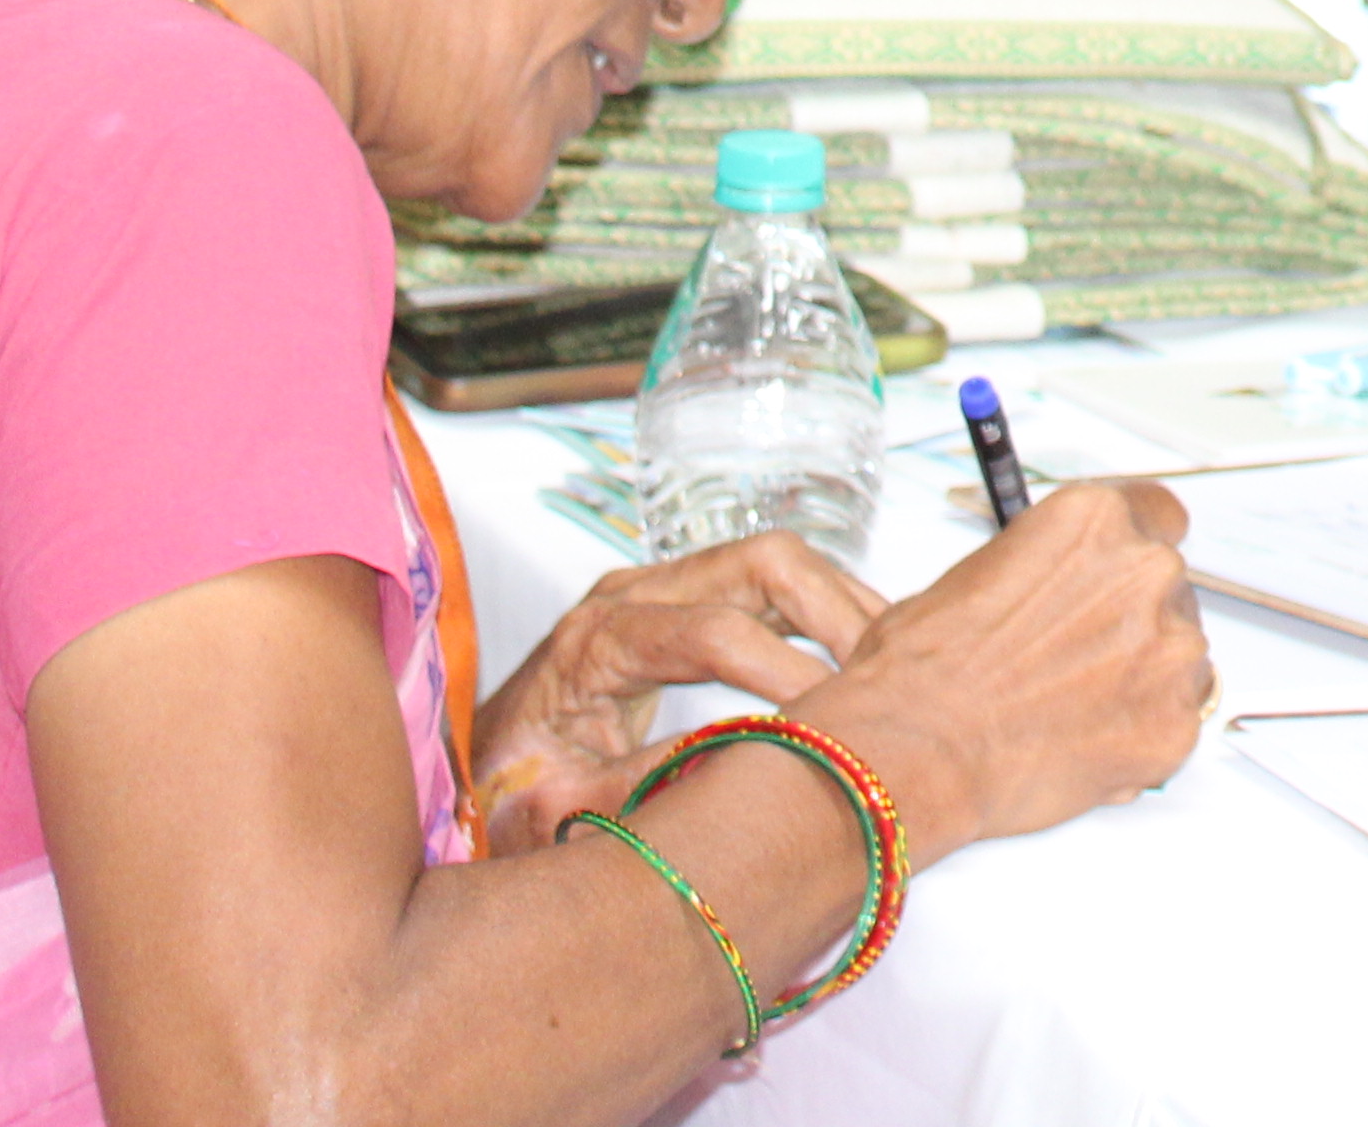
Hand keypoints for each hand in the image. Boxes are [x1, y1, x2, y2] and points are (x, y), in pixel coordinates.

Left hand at [463, 532, 891, 852]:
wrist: (480, 767)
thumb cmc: (509, 789)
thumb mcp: (562, 805)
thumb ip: (646, 788)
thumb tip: (741, 775)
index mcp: (596, 640)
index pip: (714, 633)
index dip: (782, 673)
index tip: (832, 724)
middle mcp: (633, 594)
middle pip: (759, 564)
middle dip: (833, 615)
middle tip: (883, 678)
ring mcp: (662, 589)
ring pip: (775, 562)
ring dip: (840, 604)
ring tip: (887, 667)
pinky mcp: (685, 601)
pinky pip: (771, 583)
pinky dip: (825, 609)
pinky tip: (860, 658)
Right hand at [792, 479, 1212, 848]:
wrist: (913, 750)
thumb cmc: (924, 670)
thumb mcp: (981, 573)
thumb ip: (1051, 570)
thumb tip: (1067, 588)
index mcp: (1096, 522)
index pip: (1159, 515)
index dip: (1134, 554)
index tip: (1122, 578)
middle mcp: (1145, 572)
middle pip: (1169, 590)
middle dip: (1132, 623)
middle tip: (1076, 661)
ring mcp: (1171, 650)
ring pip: (1180, 659)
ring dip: (1143, 679)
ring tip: (1071, 711)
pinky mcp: (1176, 723)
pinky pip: (1176, 723)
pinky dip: (1141, 737)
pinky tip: (1083, 746)